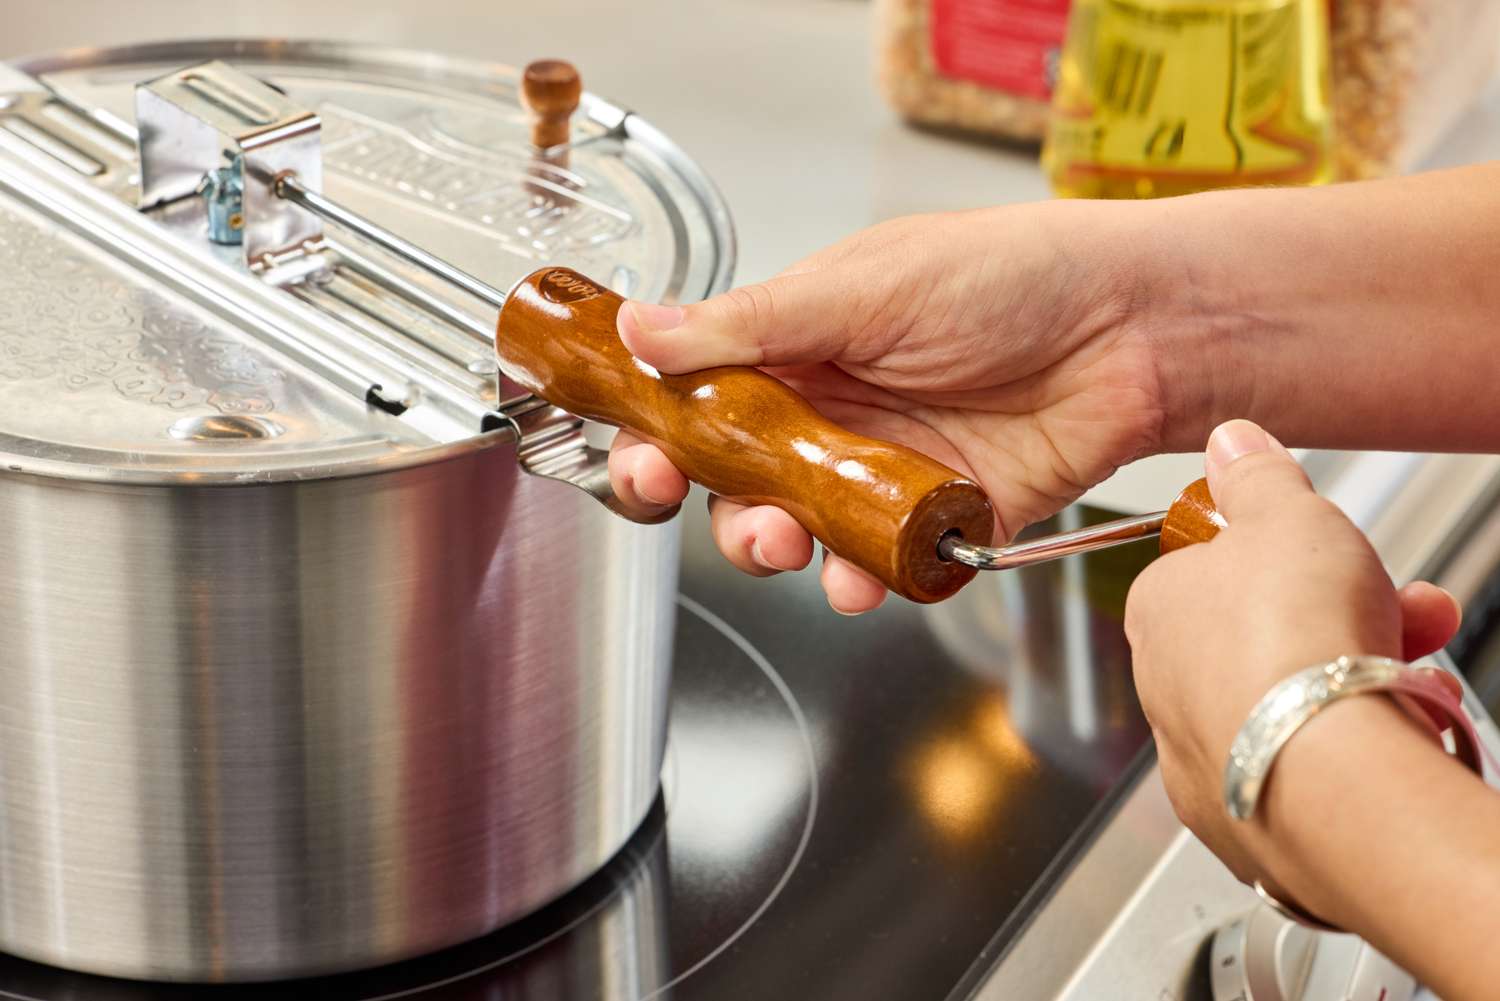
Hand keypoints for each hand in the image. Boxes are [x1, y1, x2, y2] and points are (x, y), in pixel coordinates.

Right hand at [607, 204, 1165, 611]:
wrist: (1136, 329)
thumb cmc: (1014, 275)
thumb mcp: (869, 286)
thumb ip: (752, 323)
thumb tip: (640, 327)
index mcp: (802, 341)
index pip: (700, 393)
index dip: (656, 428)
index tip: (634, 454)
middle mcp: (833, 409)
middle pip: (734, 473)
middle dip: (704, 498)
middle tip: (692, 497)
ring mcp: (881, 469)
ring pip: (796, 527)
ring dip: (769, 543)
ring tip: (779, 537)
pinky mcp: (936, 519)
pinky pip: (877, 564)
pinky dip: (858, 580)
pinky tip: (858, 576)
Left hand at [1124, 419, 1461, 907]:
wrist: (1322, 767)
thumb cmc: (1290, 641)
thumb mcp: (1284, 513)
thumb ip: (1257, 476)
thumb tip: (1230, 442)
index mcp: (1158, 607)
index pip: (1215, 570)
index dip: (1289, 557)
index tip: (1333, 552)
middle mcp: (1164, 685)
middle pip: (1262, 635)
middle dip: (1342, 615)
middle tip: (1404, 607)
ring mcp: (1202, 755)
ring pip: (1287, 700)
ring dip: (1359, 674)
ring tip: (1416, 666)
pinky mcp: (1246, 815)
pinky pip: (1304, 764)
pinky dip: (1348, 743)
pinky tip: (1391, 727)